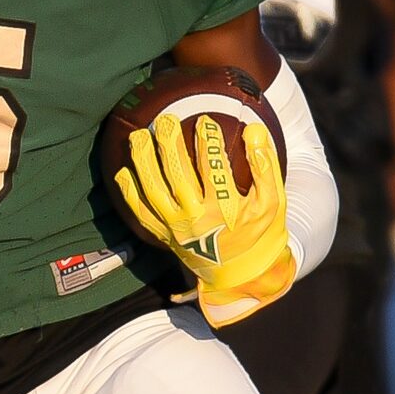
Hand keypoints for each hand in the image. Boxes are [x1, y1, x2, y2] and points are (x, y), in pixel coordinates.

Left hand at [114, 116, 296, 327]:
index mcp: (226, 210)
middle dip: (169, 146)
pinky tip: (122, 172)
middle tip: (165, 121)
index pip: (214, 168)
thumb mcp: (272, 202)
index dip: (208, 142)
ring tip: (138, 136)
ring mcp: (177, 229)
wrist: (242, 273)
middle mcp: (198, 219)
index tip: (204, 120)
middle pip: (178, 176)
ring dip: (143, 162)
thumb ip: (266, 165)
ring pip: (154, 192)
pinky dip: (130, 193)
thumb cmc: (258, 230)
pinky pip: (141, 214)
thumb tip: (255, 129)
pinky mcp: (164, 236)